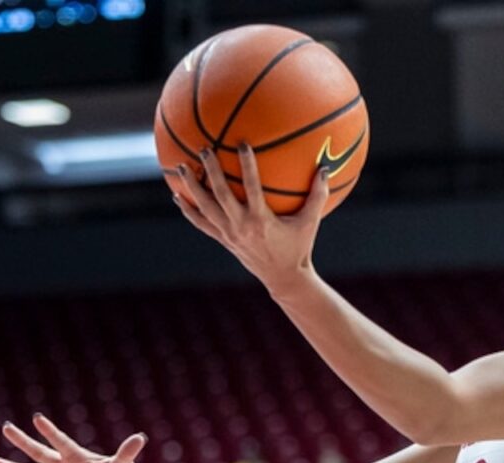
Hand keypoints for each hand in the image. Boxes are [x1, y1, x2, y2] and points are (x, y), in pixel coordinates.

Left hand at [170, 145, 328, 293]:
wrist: (283, 278)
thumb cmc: (299, 247)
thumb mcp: (310, 222)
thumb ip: (318, 195)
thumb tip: (326, 168)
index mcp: (261, 219)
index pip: (252, 187)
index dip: (246, 165)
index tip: (242, 144)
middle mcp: (241, 226)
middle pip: (220, 194)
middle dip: (210, 171)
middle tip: (203, 149)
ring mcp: (229, 234)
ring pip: (204, 207)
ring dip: (192, 187)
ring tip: (181, 168)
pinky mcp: (223, 240)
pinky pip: (201, 223)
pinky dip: (188, 210)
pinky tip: (178, 196)